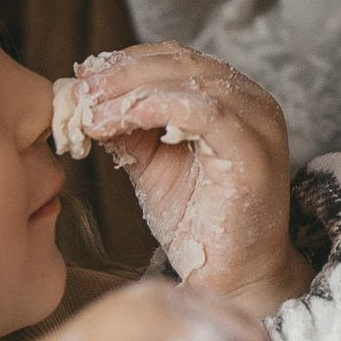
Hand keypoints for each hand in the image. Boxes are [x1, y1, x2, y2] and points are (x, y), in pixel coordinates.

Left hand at [65, 44, 309, 311]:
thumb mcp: (152, 164)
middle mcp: (253, 102)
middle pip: (182, 62)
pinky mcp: (255, 152)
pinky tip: (118, 121)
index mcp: (234, 98)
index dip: (127, 61)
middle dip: (123, 73)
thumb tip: (89, 96)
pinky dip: (155, 108)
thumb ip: (130, 128)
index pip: (177, 58)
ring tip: (91, 109)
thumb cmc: (196, 224)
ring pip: (191, 80)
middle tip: (80, 89)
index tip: (83, 75)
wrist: (231, 281)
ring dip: (132, 89)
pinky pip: (204, 112)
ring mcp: (259, 124)